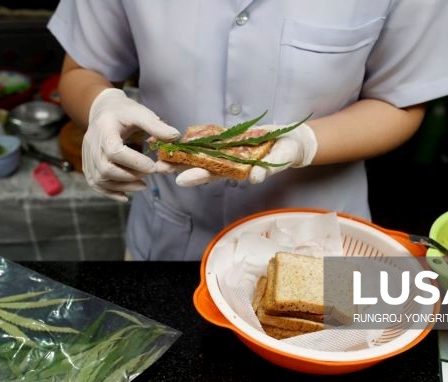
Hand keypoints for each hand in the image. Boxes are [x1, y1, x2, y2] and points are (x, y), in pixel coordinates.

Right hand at [83, 88, 179, 201]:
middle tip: (149, 174)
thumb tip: (175, 136)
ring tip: (142, 185)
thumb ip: (156, 125)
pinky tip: (127, 195)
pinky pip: (95, 184)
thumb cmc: (123, 112)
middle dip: (130, 176)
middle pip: (105, 169)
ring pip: (100, 179)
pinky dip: (110, 192)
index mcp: (105, 128)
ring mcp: (88, 156)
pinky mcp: (88, 165)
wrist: (103, 111)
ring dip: (123, 186)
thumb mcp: (139, 113)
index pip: (114, 150)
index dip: (134, 162)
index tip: (153, 166)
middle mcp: (92, 143)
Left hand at [167, 123, 317, 186]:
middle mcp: (226, 162)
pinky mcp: (227, 138)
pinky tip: (174, 137)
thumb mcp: (278, 161)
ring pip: (198, 153)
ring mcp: (224, 150)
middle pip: (198, 165)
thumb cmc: (285, 154)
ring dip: (179, 153)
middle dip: (178, 166)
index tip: (180, 179)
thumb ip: (267, 169)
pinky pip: (206, 138)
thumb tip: (254, 178)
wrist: (289, 141)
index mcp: (235, 171)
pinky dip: (192, 138)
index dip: (196, 177)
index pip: (212, 175)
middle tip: (157, 167)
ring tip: (159, 152)